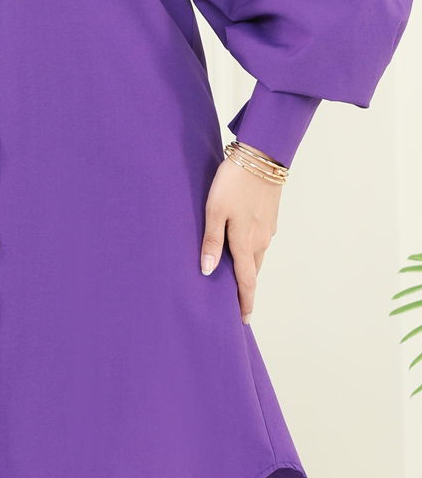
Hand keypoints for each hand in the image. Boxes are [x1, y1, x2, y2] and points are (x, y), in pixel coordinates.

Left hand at [199, 141, 282, 323]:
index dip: (245, 303)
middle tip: (235, 303)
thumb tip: (208, 272)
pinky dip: (251, 249)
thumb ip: (211, 241)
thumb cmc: (233, 182)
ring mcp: (268, 229)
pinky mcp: (270, 216)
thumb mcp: (214, 210)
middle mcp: (260, 240)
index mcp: (245, 243)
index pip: (246, 282)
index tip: (244, 321)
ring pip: (257, 255)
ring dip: (248, 268)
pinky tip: (241, 244)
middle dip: (245, 288)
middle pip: (252, 271)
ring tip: (235, 276)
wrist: (262, 157)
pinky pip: (260, 241)